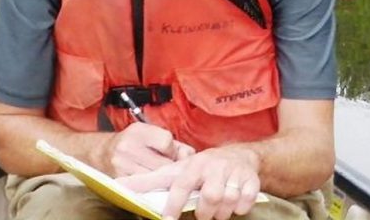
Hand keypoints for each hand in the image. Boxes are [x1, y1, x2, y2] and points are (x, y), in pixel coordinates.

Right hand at [100, 122, 194, 176]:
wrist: (101, 152)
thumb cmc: (130, 141)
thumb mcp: (149, 133)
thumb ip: (172, 143)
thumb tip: (190, 155)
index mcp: (138, 131)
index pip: (166, 140)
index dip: (172, 149)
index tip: (170, 152)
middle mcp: (128, 147)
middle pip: (163, 162)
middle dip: (170, 165)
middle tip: (168, 164)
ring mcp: (122, 164)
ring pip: (155, 175)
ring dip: (162, 175)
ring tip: (158, 170)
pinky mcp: (119, 179)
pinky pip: (144, 185)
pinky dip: (151, 184)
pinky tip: (150, 178)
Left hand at [118, 146, 260, 219]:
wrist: (239, 155)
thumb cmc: (202, 167)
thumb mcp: (177, 169)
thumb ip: (150, 180)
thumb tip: (118, 186)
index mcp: (193, 165)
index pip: (182, 185)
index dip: (174, 204)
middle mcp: (214, 167)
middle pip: (211, 197)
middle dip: (206, 213)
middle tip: (204, 214)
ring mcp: (234, 172)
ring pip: (228, 200)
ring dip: (222, 212)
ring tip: (218, 211)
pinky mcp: (251, 179)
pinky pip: (247, 199)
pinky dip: (241, 206)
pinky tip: (236, 204)